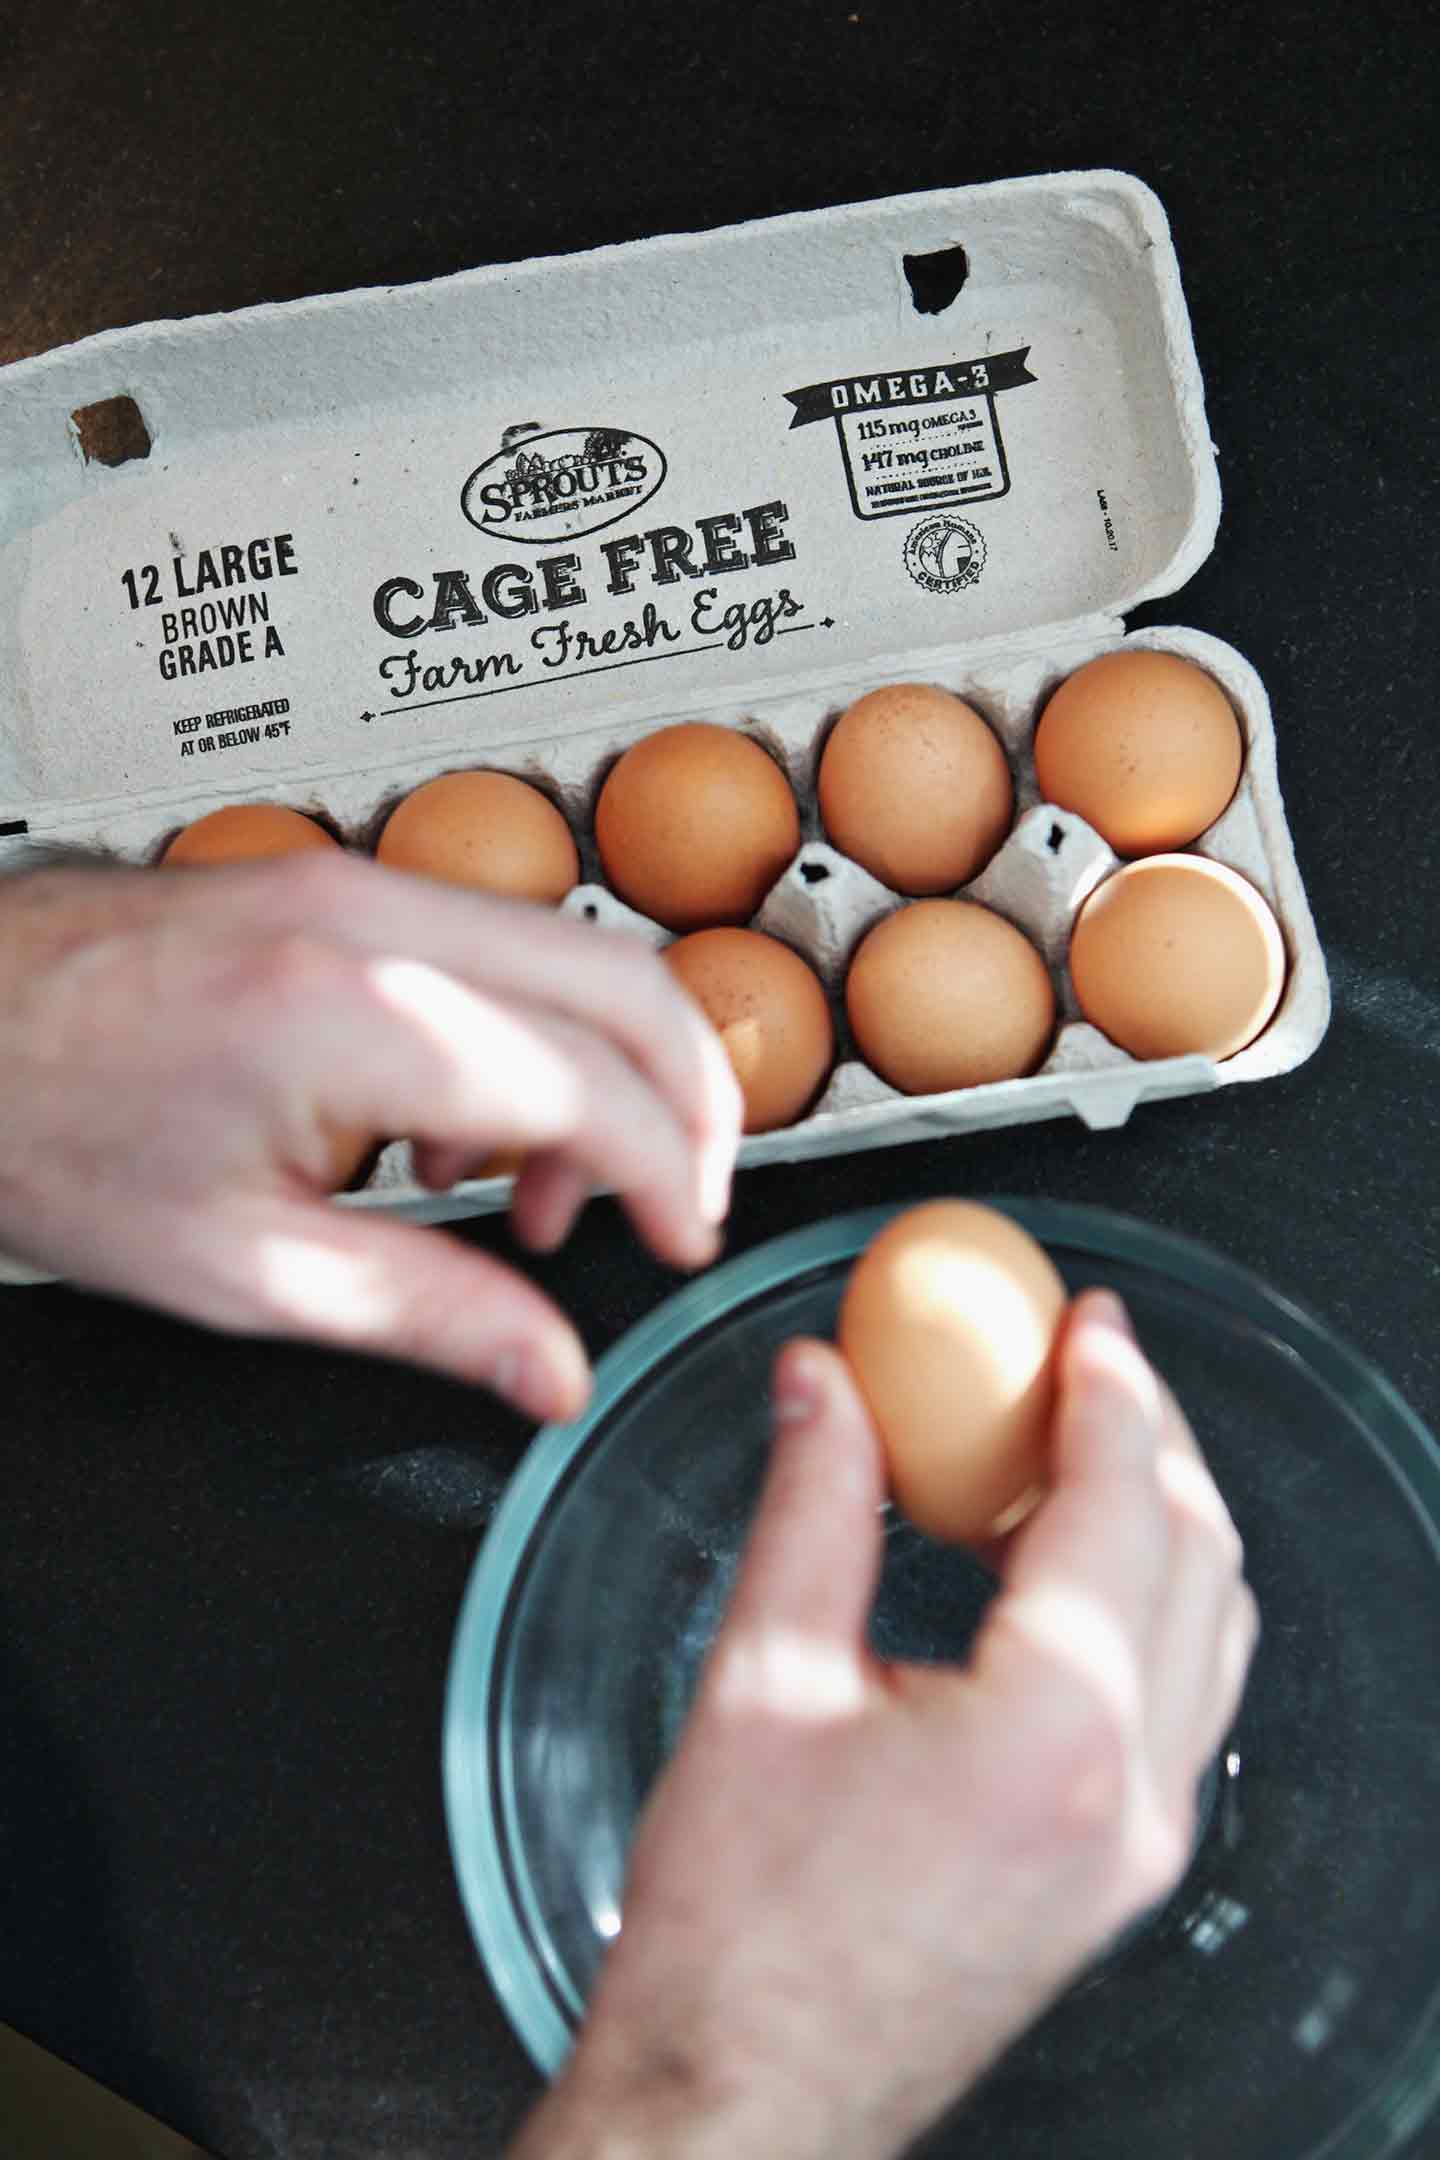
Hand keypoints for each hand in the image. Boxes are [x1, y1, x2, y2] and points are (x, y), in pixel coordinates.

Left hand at [0, 858, 740, 1416]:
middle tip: (681, 1200)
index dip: (673, 1178)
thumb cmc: (47, 1126)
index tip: (683, 1240)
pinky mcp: (337, 882)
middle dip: (692, 1100)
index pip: (601, 1086)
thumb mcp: (245, 1268)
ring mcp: (358, 884)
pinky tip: (457, 1132)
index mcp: (363, 1019)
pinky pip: (495, 943)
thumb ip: (428, 1316)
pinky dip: (530, 1032)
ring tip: (539, 1194)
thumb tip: (549, 1370)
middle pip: (629, 980)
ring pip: (573, 950)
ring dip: (607, 1068)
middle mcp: (377, 923)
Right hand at [513, 1292, 1257, 2158]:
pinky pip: (1181, 1699)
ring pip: (1210, 1630)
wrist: (744, 2099)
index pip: (1122, 1503)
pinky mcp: (1118, 1877)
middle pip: (1197, 1555)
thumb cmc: (737, 1933)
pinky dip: (1148, 1601)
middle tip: (1085, 1361)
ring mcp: (1138, 1844)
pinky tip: (1063, 1570)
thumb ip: (810, 1506)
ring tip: (1077, 1447)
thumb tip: (823, 1387)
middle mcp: (1128, 1791)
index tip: (1086, 1318)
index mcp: (1051, 1730)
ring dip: (1162, 1517)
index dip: (1109, 1388)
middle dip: (1152, 1436)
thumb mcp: (761, 1680)